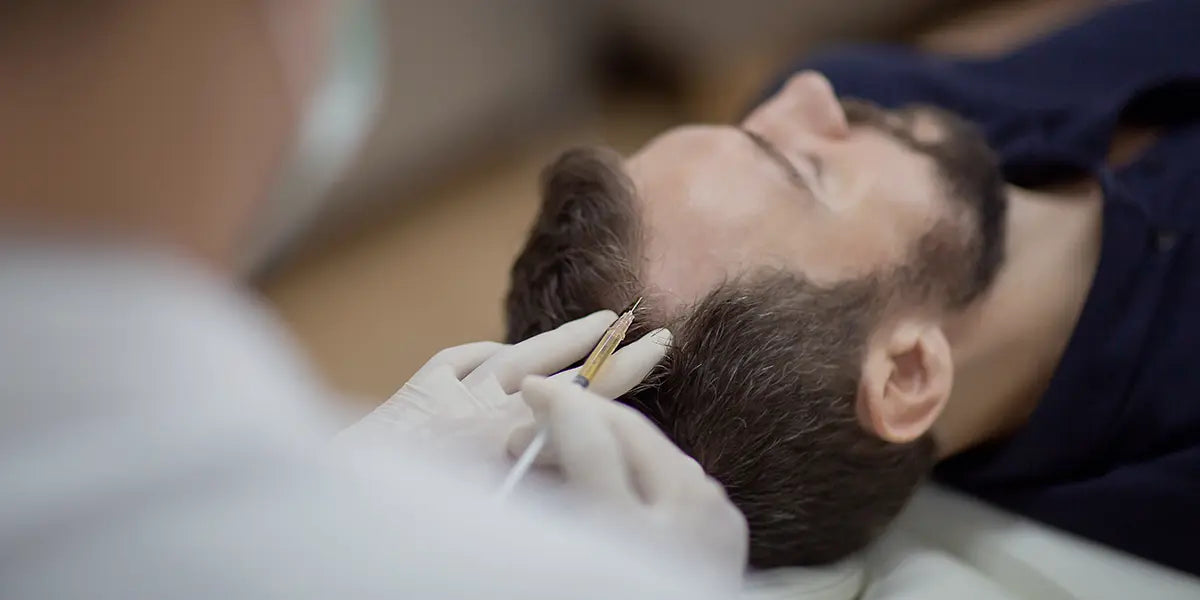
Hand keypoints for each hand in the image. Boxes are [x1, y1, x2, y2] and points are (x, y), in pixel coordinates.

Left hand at [334, 311, 671, 471]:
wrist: (326, 495)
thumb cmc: (402, 513)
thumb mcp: (479, 503)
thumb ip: (528, 471)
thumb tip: (569, 448)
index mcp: (495, 435)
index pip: (574, 395)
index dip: (620, 369)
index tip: (657, 344)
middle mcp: (474, 405)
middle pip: (549, 366)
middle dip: (596, 345)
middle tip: (636, 324)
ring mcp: (443, 394)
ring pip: (511, 356)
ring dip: (554, 341)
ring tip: (594, 322)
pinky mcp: (414, 394)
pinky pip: (456, 361)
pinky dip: (483, 352)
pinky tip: (499, 352)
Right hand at [508, 377, 748, 583]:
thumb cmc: (596, 593)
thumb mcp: (563, 552)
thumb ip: (544, 501)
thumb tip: (523, 446)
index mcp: (627, 533)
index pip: (588, 437)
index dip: (555, 404)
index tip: (529, 391)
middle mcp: (683, 519)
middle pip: (629, 431)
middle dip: (579, 413)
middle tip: (533, 422)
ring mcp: (716, 519)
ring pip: (655, 448)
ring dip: (607, 439)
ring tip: (561, 456)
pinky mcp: (729, 526)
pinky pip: (677, 474)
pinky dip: (640, 466)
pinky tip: (608, 476)